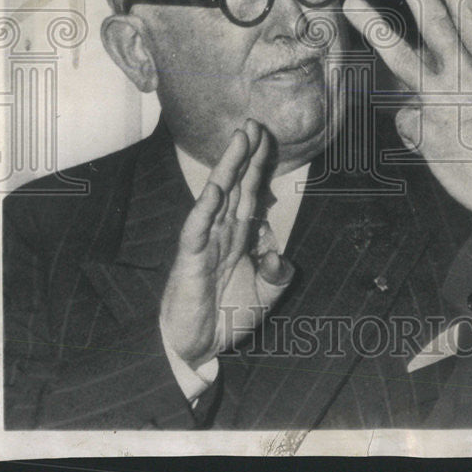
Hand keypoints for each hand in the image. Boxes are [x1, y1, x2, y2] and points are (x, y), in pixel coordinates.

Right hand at [160, 118, 293, 369]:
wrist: (198, 349)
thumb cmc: (227, 318)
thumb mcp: (266, 297)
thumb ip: (278, 275)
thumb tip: (280, 255)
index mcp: (239, 236)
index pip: (250, 192)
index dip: (259, 166)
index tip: (267, 137)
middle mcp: (223, 232)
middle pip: (236, 185)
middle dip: (245, 154)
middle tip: (253, 123)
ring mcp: (205, 243)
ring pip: (217, 198)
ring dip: (228, 169)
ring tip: (238, 140)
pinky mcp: (191, 260)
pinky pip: (197, 231)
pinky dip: (205, 210)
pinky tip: (215, 190)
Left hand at [343, 0, 471, 215]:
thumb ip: (460, 81)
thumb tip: (420, 88)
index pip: (468, 10)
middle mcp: (468, 73)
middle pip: (434, 17)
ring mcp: (445, 98)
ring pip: (404, 55)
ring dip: (376, 26)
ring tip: (351, 2)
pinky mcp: (428, 125)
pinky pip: (407, 119)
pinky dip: (415, 129)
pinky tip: (436, 144)